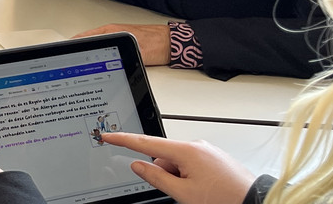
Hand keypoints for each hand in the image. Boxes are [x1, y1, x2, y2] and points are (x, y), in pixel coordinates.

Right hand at [74, 24, 169, 65]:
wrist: (174, 44)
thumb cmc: (158, 44)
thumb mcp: (138, 52)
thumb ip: (122, 57)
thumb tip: (109, 64)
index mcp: (111, 31)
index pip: (84, 37)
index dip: (72, 45)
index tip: (62, 52)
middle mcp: (112, 33)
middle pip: (87, 43)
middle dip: (77, 52)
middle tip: (69, 63)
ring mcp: (116, 39)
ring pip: (95, 47)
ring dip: (88, 54)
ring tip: (79, 65)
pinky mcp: (122, 46)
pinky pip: (104, 51)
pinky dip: (97, 57)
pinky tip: (96, 65)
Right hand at [100, 132, 254, 203]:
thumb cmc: (225, 200)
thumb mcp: (183, 194)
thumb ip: (156, 177)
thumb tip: (138, 165)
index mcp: (187, 151)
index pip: (146, 143)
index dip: (123, 140)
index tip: (108, 136)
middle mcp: (198, 146)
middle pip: (164, 157)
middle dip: (165, 174)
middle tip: (181, 193)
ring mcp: (209, 151)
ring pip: (179, 163)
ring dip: (180, 178)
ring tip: (198, 195)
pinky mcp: (216, 159)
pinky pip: (193, 165)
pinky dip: (191, 177)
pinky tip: (204, 191)